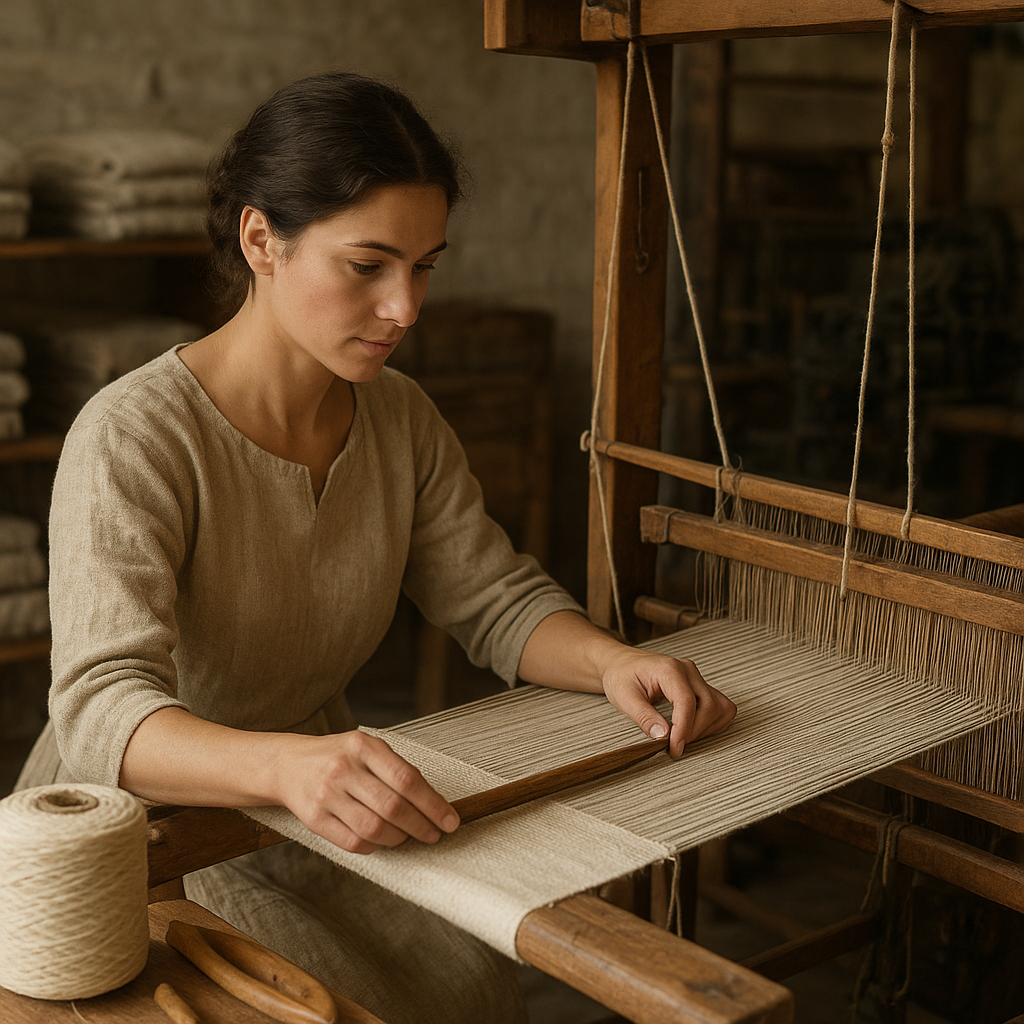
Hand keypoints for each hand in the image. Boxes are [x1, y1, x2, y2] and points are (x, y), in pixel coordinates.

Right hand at [273, 730, 459, 853]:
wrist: (288, 764)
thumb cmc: (338, 757)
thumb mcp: (366, 749)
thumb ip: (396, 770)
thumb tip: (434, 802)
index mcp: (362, 746)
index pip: (407, 779)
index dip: (433, 804)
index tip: (450, 820)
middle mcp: (343, 768)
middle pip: (393, 806)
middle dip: (421, 826)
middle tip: (434, 834)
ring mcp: (326, 794)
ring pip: (374, 828)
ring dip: (399, 839)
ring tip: (408, 837)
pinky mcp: (314, 819)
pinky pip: (353, 842)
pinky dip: (374, 846)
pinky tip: (382, 841)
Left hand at [599, 647, 735, 758]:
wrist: (622, 664)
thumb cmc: (621, 676)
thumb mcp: (624, 697)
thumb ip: (643, 717)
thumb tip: (663, 736)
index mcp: (668, 669)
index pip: (687, 702)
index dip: (684, 729)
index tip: (674, 748)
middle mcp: (687, 670)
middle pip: (709, 706)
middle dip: (694, 732)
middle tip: (674, 745)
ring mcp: (696, 677)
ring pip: (720, 707)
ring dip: (706, 728)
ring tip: (683, 737)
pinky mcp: (700, 685)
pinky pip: (720, 707)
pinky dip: (712, 723)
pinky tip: (693, 729)